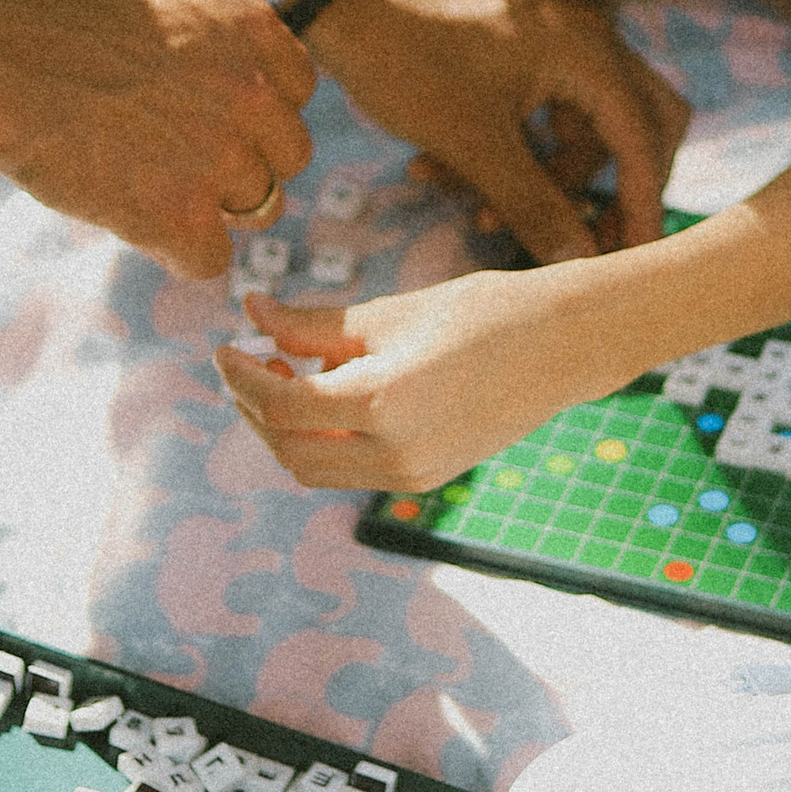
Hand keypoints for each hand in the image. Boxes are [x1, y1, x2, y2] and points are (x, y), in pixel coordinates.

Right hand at [0, 0, 314, 276]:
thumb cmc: (43, 26)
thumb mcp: (156, 12)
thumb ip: (214, 60)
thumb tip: (239, 127)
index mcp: (250, 27)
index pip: (294, 92)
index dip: (246, 111)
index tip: (192, 109)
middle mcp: (253, 90)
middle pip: (286, 158)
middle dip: (237, 164)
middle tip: (162, 155)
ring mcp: (222, 156)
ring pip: (255, 210)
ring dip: (202, 204)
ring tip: (130, 175)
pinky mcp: (181, 216)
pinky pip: (210, 260)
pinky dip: (171, 248)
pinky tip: (124, 214)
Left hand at [216, 263, 615, 489]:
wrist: (564, 346)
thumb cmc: (481, 313)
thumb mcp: (388, 314)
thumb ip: (313, 323)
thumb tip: (252, 312)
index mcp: (381, 404)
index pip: (281, 405)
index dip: (242, 376)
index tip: (226, 345)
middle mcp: (393, 454)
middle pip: (289, 450)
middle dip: (257, 408)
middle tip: (252, 361)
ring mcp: (412, 475)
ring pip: (315, 470)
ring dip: (287, 431)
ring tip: (290, 377)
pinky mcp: (426, 479)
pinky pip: (351, 471)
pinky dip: (325, 441)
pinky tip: (331, 397)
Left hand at [306, 0, 687, 265]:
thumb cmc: (405, 59)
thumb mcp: (472, 144)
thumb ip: (534, 206)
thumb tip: (582, 264)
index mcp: (587, 52)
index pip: (644, 141)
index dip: (642, 206)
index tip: (632, 262)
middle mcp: (584, 41)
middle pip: (639, 126)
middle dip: (613, 189)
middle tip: (590, 241)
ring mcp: (554, 43)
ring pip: (581, 129)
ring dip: (540, 179)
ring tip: (475, 218)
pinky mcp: (520, 52)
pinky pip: (540, 115)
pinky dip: (509, 153)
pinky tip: (439, 176)